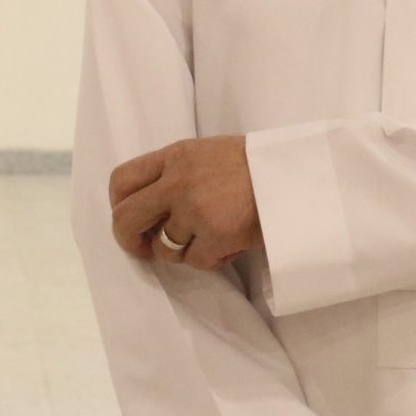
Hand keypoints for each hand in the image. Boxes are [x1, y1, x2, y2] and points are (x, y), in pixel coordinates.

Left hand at [109, 135, 260, 270]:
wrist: (297, 173)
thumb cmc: (255, 164)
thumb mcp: (206, 154)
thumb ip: (174, 174)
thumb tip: (148, 209)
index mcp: (174, 156)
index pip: (122, 180)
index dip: (119, 205)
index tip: (130, 219)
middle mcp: (177, 182)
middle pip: (126, 219)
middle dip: (130, 241)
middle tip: (144, 249)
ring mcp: (195, 210)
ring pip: (164, 248)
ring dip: (182, 252)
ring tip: (207, 239)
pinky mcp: (216, 235)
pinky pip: (196, 261)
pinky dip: (211, 259)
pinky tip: (229, 244)